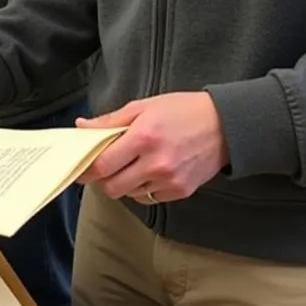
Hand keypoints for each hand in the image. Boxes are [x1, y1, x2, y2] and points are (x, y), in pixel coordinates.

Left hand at [77, 92, 229, 202]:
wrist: (225, 126)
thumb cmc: (181, 111)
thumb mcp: (142, 107)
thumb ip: (109, 121)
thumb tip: (82, 127)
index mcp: (143, 138)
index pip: (103, 165)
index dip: (87, 168)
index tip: (81, 166)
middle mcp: (156, 164)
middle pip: (112, 186)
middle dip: (102, 178)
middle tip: (104, 166)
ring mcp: (170, 181)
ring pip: (129, 194)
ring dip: (122, 182)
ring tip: (129, 164)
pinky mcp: (181, 192)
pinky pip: (149, 198)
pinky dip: (141, 188)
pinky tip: (147, 171)